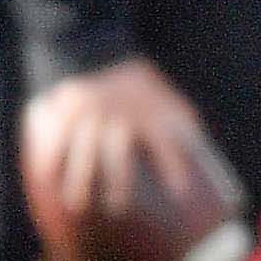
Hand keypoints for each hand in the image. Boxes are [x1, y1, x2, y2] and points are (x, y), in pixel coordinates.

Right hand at [23, 58, 201, 223]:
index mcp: (151, 110)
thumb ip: (183, 137)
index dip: (173, 164)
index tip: (180, 192)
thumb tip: (210, 184)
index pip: (165, 139)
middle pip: (117, 148)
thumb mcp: (169, 106)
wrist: (95, 52)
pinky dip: (52, 159)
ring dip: (81, 177)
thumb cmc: (142, 94)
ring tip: (79, 205)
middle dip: (118, 180)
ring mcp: (90, 110)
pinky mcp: (63, 109)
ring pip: (83, 145)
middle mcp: (120, 111)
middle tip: (118, 209)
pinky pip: (55, 137)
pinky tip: (50, 181)